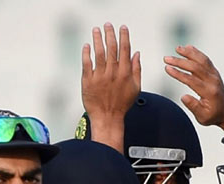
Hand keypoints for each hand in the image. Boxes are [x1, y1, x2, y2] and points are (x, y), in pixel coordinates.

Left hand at [81, 23, 140, 152]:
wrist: (107, 118)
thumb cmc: (121, 105)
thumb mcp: (135, 88)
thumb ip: (137, 69)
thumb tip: (136, 53)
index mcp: (125, 73)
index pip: (125, 50)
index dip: (124, 37)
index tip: (122, 28)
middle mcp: (113, 73)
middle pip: (111, 48)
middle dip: (110, 34)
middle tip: (107, 25)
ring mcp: (100, 77)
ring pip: (99, 53)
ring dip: (97, 39)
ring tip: (96, 30)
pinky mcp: (88, 81)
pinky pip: (87, 64)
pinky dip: (87, 54)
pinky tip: (87, 45)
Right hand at [163, 45, 223, 134]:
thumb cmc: (213, 115)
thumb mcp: (202, 117)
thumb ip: (193, 107)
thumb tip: (183, 96)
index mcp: (209, 92)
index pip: (191, 80)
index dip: (178, 73)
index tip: (167, 68)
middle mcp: (213, 81)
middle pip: (195, 67)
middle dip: (180, 62)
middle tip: (166, 58)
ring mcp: (215, 75)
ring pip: (202, 60)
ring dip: (189, 53)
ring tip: (177, 48)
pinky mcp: (214, 72)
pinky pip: (205, 60)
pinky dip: (196, 53)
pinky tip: (188, 48)